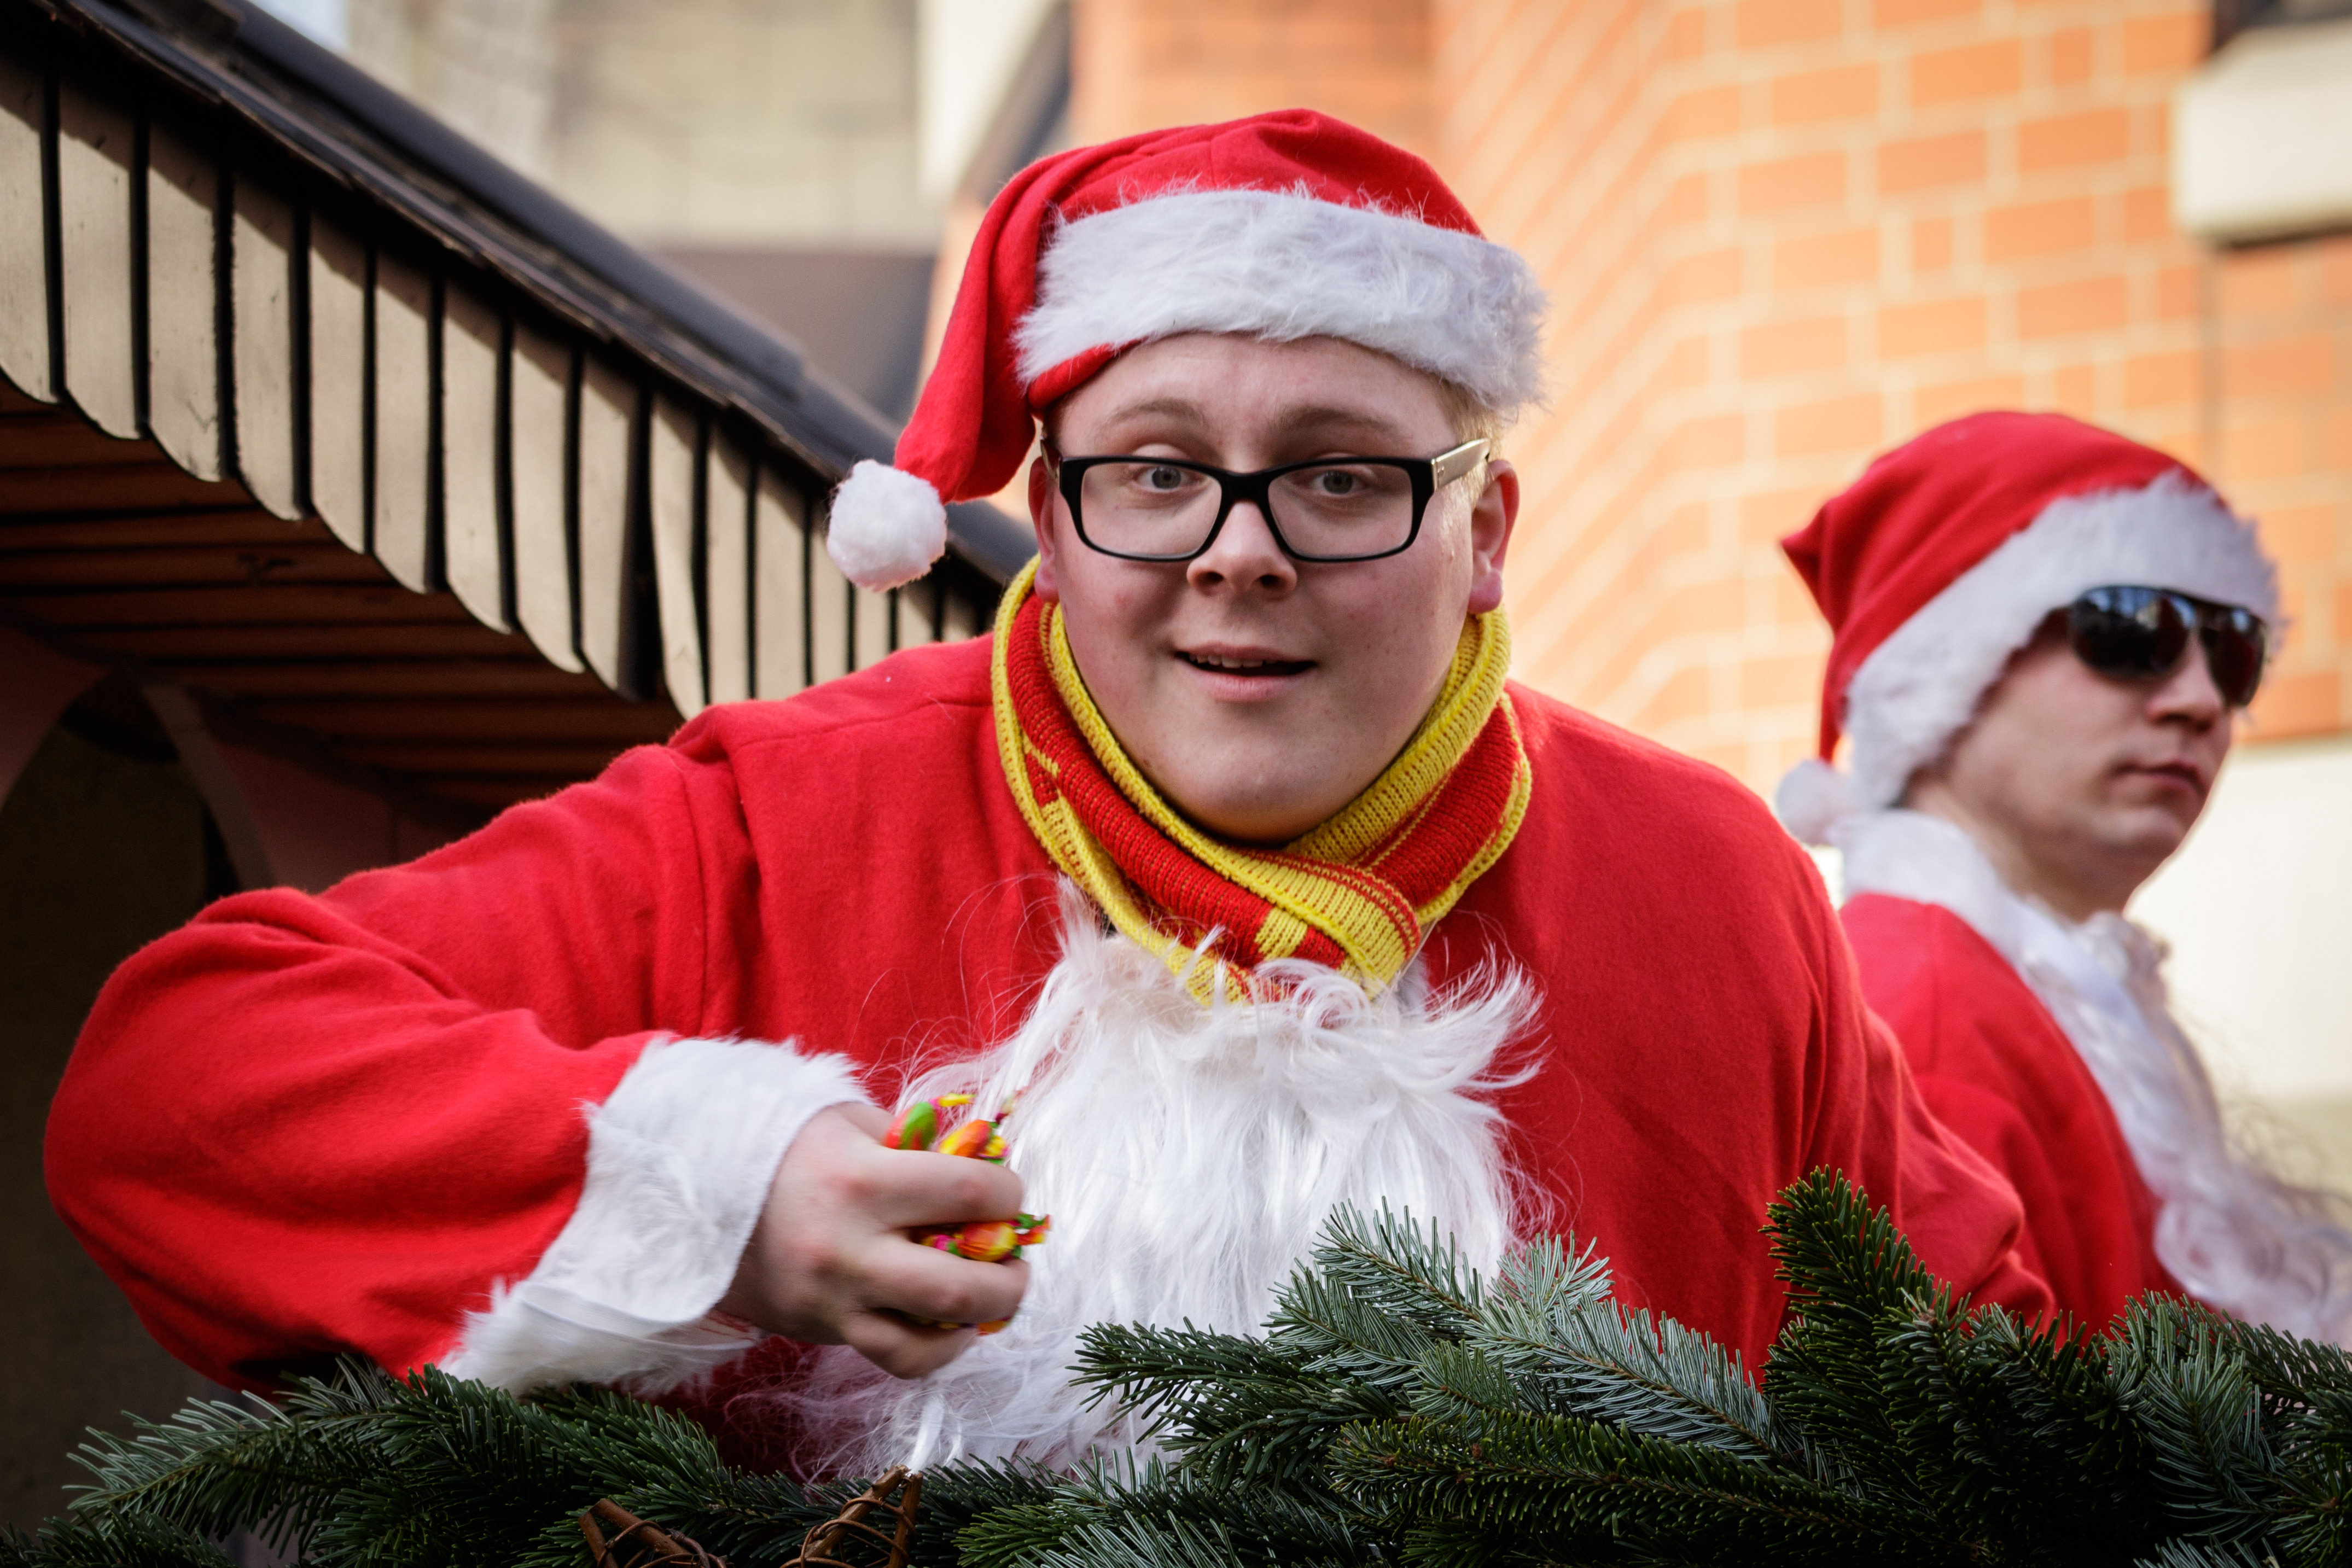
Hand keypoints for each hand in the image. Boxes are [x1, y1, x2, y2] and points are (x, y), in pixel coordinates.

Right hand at [719, 1103, 1030, 1377]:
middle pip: (960, 1284)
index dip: (1008, 1194)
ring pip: (929, 1337)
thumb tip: (984, 1165)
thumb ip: (917, 1143)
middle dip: (1010, 1277)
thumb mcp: (852, 1122)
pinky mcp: (820, 1329)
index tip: (1009, 1192)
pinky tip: (947, 1324)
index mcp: (861, 1180)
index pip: (969, 1194)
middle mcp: (848, 1247)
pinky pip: (895, 1358)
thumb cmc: (788, 1146)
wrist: (696, 1194)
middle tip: (1016, 1260)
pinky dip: (935, 1349)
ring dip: (980, 1320)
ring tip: (993, 1297)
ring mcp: (832, 1298)